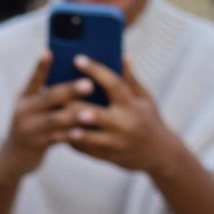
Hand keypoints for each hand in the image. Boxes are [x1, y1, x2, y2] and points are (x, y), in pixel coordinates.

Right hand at [0, 52, 96, 179]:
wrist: (14, 158)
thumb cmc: (31, 127)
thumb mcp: (32, 109)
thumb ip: (47, 96)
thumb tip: (74, 78)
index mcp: (24, 98)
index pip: (33, 79)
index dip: (41, 67)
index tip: (49, 53)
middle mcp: (24, 111)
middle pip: (49, 98)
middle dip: (70, 90)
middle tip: (89, 84)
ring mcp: (29, 129)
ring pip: (54, 120)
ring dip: (74, 116)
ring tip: (90, 113)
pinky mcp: (36, 145)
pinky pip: (57, 138)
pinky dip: (71, 135)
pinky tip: (84, 133)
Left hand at [65, 56, 179, 175]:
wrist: (160, 154)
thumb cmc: (150, 120)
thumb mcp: (145, 99)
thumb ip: (130, 80)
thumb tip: (122, 56)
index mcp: (131, 105)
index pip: (112, 83)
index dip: (94, 70)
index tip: (77, 59)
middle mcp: (123, 124)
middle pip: (91, 112)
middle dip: (71, 102)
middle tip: (53, 91)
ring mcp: (114, 143)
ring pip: (85, 135)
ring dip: (68, 126)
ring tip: (53, 115)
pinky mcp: (108, 157)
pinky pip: (86, 149)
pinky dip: (73, 141)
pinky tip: (60, 132)